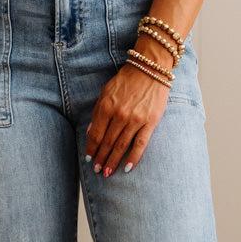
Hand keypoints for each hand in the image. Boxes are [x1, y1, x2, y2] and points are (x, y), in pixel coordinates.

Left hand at [85, 41, 172, 176]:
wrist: (151, 68)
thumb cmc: (127, 80)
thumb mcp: (106, 92)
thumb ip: (98, 112)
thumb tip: (90, 133)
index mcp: (106, 106)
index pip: (95, 134)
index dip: (91, 149)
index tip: (89, 159)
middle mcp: (119, 114)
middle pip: (107, 143)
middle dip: (101, 159)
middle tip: (97, 171)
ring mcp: (135, 119)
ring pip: (121, 146)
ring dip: (113, 161)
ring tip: (107, 173)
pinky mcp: (150, 122)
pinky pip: (140, 144)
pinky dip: (133, 158)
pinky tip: (127, 168)